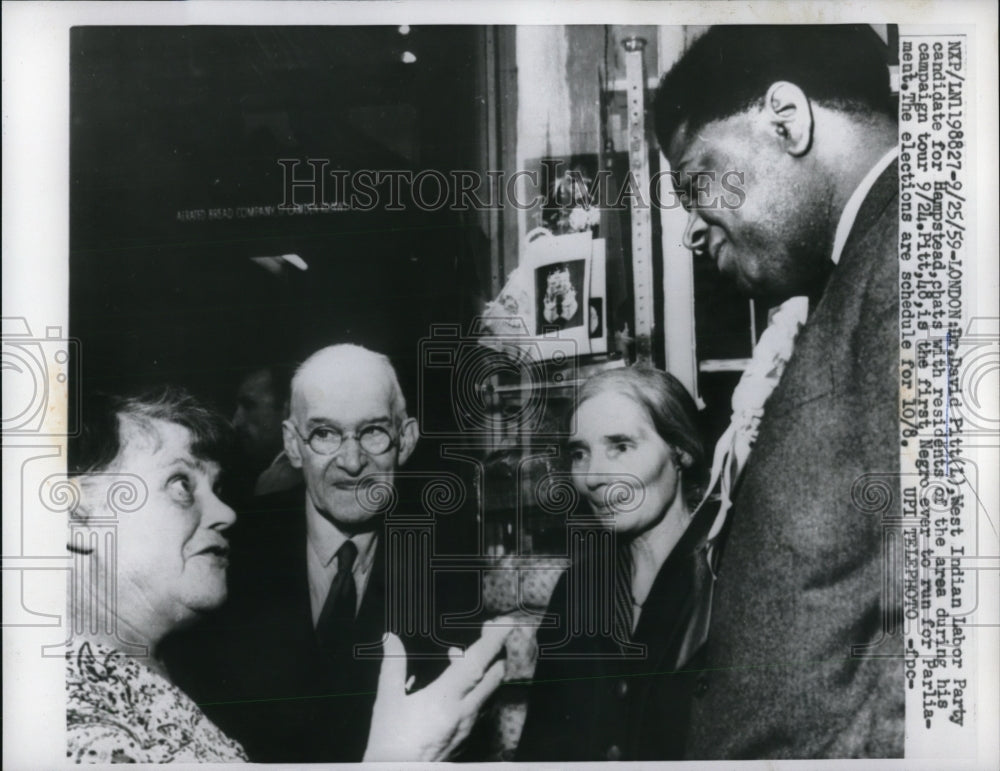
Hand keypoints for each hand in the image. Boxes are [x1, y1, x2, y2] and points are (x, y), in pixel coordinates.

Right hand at [363, 618, 510, 761]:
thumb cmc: (389, 742)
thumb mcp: (387, 701)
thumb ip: (393, 665)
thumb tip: (391, 639)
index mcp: (445, 699)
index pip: (476, 663)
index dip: (493, 641)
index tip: (507, 623)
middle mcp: (464, 712)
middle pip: (495, 675)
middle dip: (497, 649)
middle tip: (490, 630)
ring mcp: (469, 726)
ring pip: (491, 691)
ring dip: (487, 669)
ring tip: (462, 656)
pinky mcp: (467, 737)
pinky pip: (482, 706)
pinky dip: (478, 688)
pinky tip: (458, 684)